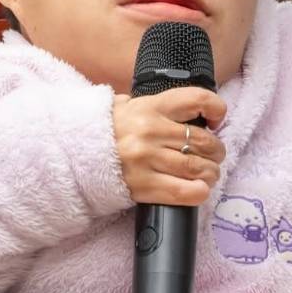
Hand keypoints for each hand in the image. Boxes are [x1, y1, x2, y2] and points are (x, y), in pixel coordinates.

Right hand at [112, 86, 226, 204]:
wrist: (75, 152)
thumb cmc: (107, 129)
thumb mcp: (129, 105)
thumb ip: (159, 106)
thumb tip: (193, 110)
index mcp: (150, 107)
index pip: (198, 100)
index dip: (217, 109)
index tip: (217, 120)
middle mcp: (150, 132)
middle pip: (204, 141)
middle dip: (216, 150)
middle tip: (214, 154)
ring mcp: (147, 160)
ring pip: (198, 167)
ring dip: (211, 172)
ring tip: (208, 173)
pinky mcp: (143, 186)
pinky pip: (183, 192)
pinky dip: (199, 192)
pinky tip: (200, 189)